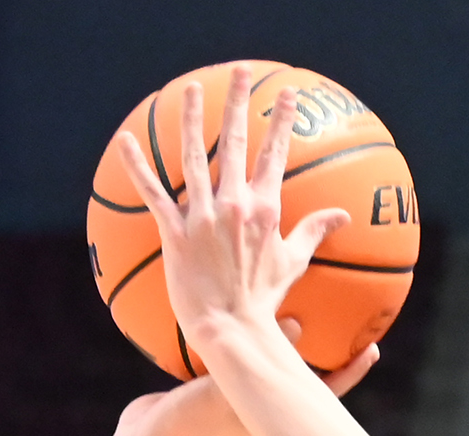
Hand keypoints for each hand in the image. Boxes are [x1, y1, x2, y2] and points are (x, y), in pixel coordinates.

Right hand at [113, 330, 379, 435]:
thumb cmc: (188, 421)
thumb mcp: (225, 386)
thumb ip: (258, 356)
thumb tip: (299, 324)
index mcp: (270, 411)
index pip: (324, 393)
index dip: (351, 373)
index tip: (373, 350)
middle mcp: (259, 407)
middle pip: (303, 379)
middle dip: (324, 354)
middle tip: (343, 326)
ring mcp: (236, 402)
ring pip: (271, 367)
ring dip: (283, 344)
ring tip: (295, 312)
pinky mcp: (211, 393)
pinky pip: (237, 360)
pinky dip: (243, 341)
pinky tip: (235, 317)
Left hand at [116, 65, 350, 369]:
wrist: (233, 329)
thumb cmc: (262, 301)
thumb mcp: (293, 264)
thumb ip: (314, 233)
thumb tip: (342, 216)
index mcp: (264, 209)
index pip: (275, 155)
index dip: (281, 122)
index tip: (286, 95)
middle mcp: (234, 205)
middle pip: (236, 143)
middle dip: (238, 103)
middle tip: (240, 73)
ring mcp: (203, 217)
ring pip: (195, 157)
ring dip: (193, 119)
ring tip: (191, 90)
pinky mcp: (174, 233)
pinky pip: (153, 194)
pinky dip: (137, 167)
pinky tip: (126, 142)